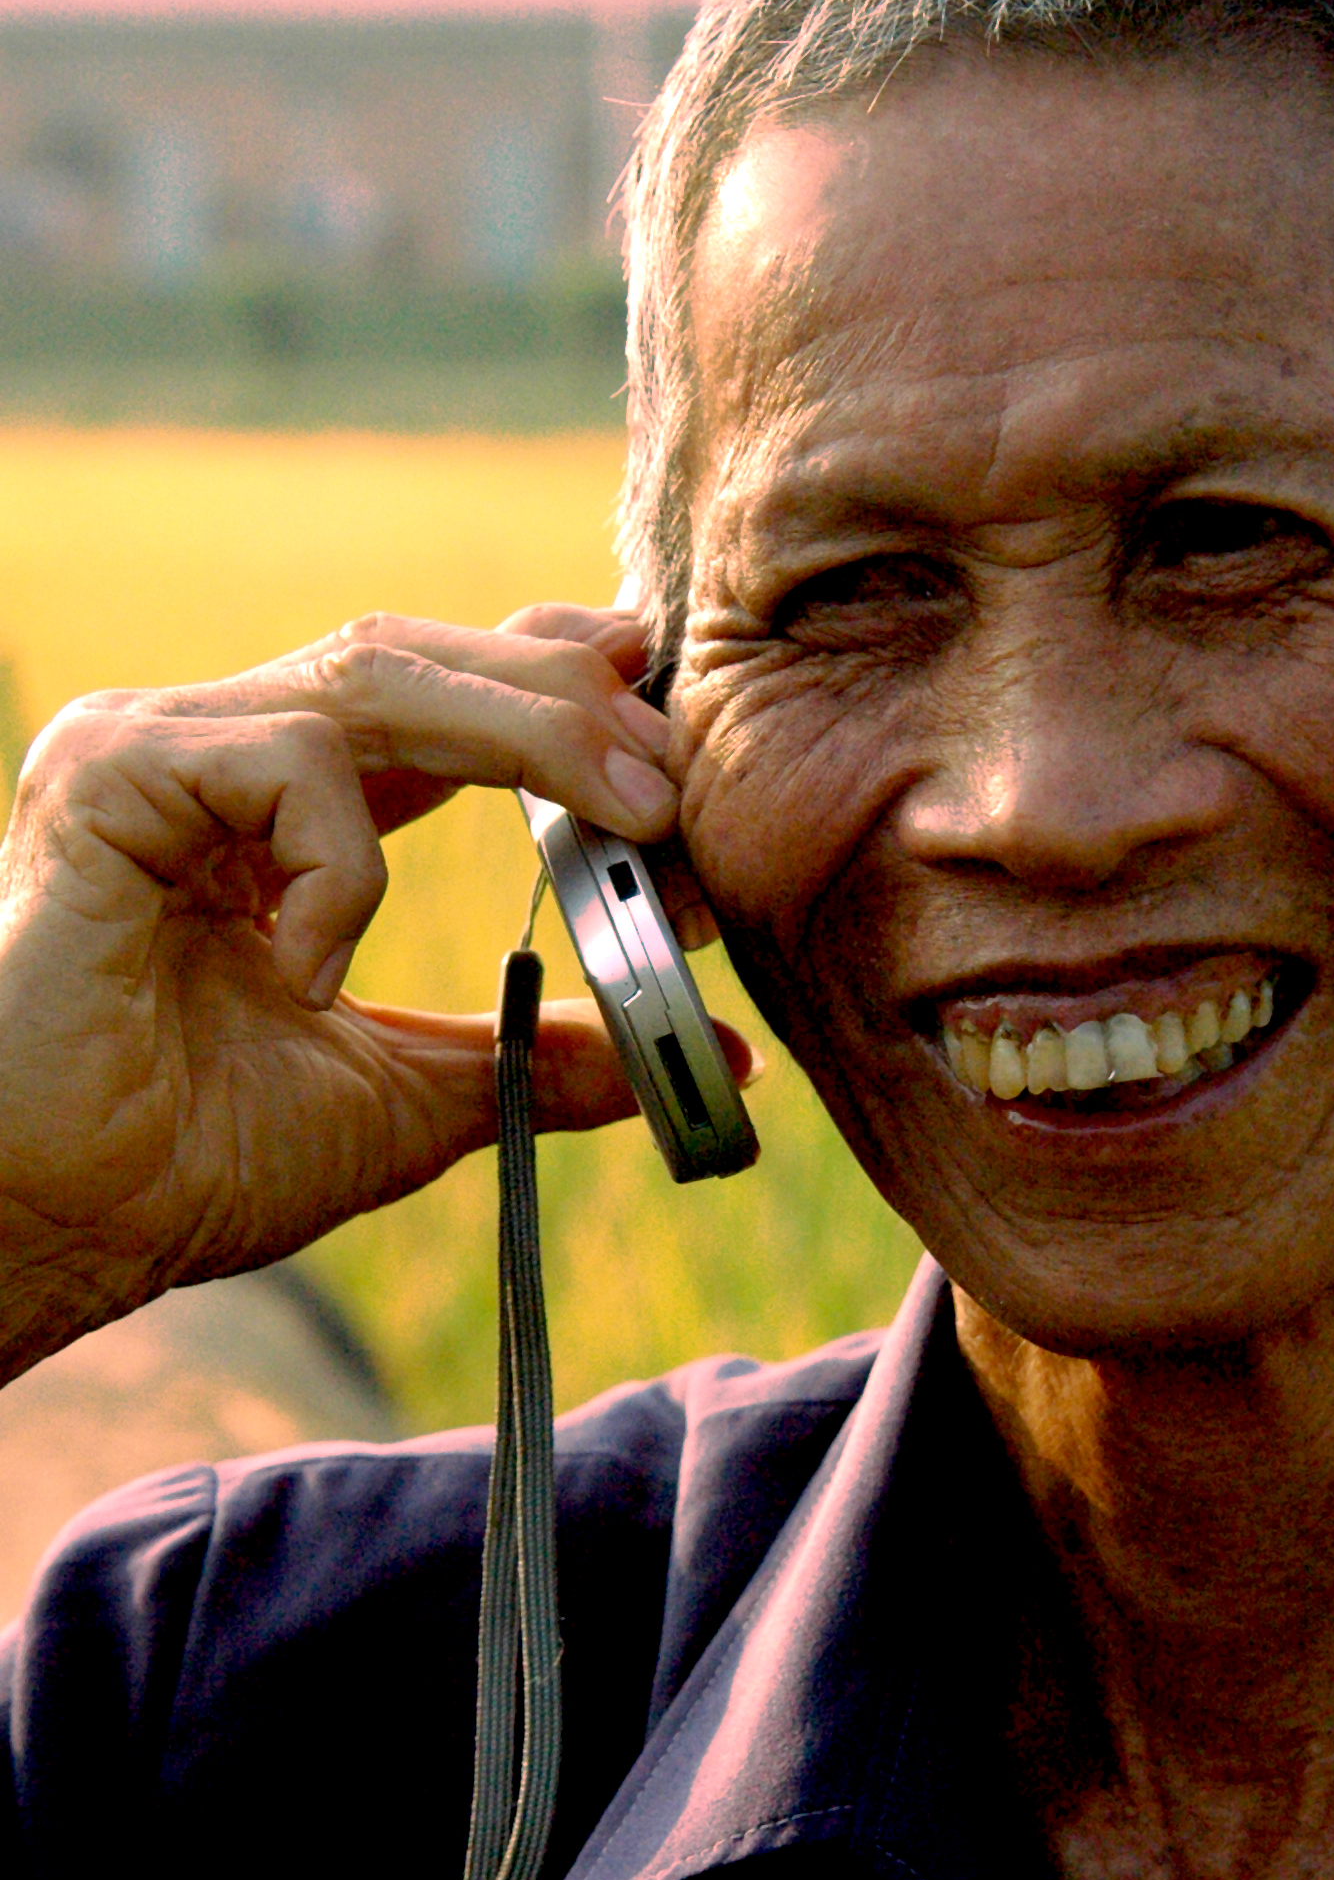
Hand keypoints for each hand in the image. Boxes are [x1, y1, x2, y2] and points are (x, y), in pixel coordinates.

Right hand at [0, 602, 748, 1382]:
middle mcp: (209, 750)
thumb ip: (545, 1058)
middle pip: (413, 655)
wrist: (51, 1225)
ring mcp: (153, 746)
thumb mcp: (413, 1101)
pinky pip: (287, 763)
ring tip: (621, 812)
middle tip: (675, 775)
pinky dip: (341, 867)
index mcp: (273, 810)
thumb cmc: (187, 1165)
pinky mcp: (110, 774)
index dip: (548, 674)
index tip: (657, 693)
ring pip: (372, 674)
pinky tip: (305, 974)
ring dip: (524, 735)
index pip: (427, 689)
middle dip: (565, 701)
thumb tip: (721, 1055)